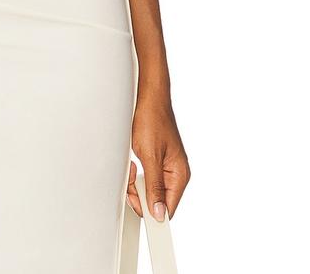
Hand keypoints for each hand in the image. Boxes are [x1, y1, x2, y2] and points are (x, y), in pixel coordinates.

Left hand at [127, 87, 190, 220]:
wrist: (148, 96)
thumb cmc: (152, 119)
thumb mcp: (150, 156)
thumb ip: (155, 186)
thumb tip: (159, 213)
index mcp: (180, 174)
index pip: (168, 208)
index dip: (150, 210)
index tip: (135, 206)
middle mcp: (175, 173)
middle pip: (156, 200)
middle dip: (139, 193)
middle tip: (130, 177)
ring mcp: (166, 167)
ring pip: (148, 190)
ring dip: (135, 182)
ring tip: (131, 166)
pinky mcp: (156, 161)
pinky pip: (145, 178)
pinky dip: (135, 174)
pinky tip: (132, 163)